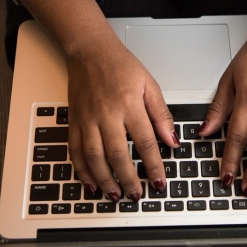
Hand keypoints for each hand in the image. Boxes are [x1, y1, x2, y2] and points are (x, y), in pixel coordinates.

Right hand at [65, 41, 178, 201]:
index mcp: (129, 104)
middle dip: (128, 179)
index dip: (154, 166)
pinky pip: (75, 150)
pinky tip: (90, 183)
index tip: (160, 182)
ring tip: (115, 194)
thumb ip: (161, 115)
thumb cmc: (120, 65)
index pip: (145, 142)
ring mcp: (87, 119)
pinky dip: (81, 170)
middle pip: (118, 154)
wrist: (89, 51)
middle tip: (136, 195)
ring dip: (105, 180)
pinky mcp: (74, 121)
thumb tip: (172, 140)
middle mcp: (107, 114)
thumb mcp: (150, 85)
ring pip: (95, 157)